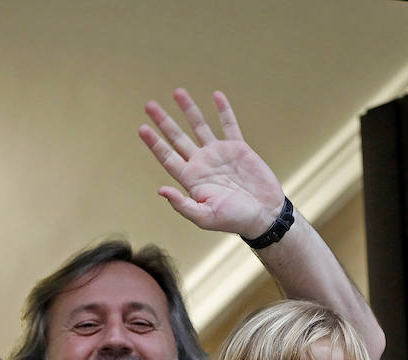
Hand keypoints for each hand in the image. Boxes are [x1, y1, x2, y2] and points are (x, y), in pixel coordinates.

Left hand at [138, 88, 285, 237]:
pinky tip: (216, 96)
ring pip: (200, 126)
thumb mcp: (205, 217)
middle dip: (164, 121)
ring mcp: (220, 154)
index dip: (154, 143)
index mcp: (191, 179)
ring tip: (178, 92)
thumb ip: (182, 205)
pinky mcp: (238, 149)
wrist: (264, 214)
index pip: (167, 157)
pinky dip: (223, 111)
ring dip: (189, 110)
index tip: (142, 128)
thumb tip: (161, 190)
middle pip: (178, 138)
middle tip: (150, 106)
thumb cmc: (235, 220)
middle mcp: (202, 163)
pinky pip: (229, 125)